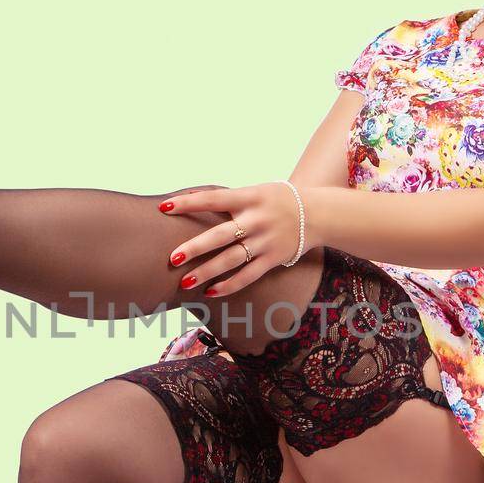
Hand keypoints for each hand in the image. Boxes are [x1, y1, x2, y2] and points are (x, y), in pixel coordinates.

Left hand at [158, 183, 306, 296]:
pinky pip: (248, 275)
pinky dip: (229, 285)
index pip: (213, 198)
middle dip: (195, 247)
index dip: (188, 203)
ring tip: (185, 282)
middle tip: (172, 258)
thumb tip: (190, 200)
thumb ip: (229, 198)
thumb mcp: (256, 190)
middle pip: (220, 235)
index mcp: (249, 197)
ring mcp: (265, 241)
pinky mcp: (273, 259)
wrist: (319, 213)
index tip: (164, 207)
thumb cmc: (278, 200)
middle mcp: (256, 219)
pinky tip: (211, 291)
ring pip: (231, 260)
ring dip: (207, 272)